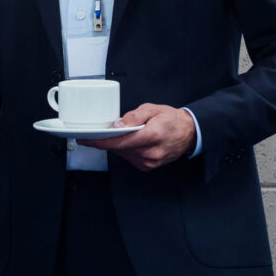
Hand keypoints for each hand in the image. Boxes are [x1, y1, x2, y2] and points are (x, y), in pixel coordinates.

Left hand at [81, 103, 197, 169]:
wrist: (188, 132)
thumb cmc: (171, 119)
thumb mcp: (152, 109)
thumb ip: (133, 117)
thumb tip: (117, 125)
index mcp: (152, 136)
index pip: (120, 142)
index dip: (101, 142)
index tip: (87, 139)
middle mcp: (151, 152)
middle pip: (119, 149)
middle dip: (106, 141)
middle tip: (97, 133)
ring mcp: (150, 161)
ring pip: (123, 154)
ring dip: (116, 145)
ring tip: (118, 135)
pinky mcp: (149, 166)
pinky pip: (130, 158)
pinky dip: (125, 150)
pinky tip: (129, 142)